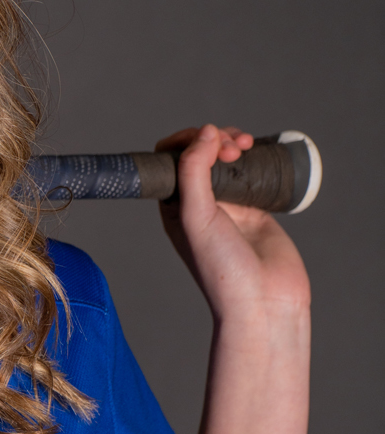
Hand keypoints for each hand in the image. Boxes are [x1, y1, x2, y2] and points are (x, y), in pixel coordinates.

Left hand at [156, 124, 310, 324]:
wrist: (263, 300)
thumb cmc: (222, 269)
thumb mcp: (196, 217)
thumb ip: (194, 172)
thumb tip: (205, 132)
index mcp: (174, 208)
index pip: (170, 159)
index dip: (186, 140)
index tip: (208, 139)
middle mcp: (198, 205)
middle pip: (199, 153)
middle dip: (214, 139)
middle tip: (233, 149)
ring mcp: (228, 206)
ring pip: (226, 160)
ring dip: (233, 143)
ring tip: (247, 145)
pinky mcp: (255, 209)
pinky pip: (251, 173)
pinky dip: (254, 158)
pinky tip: (260, 154)